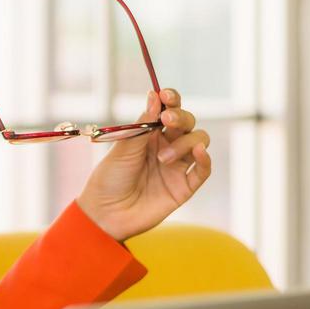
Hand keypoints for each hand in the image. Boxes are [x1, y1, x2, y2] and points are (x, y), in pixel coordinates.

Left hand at [75, 88, 212, 241]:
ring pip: (199, 141)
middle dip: (180, 117)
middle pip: (187, 123)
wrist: (104, 214)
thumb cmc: (109, 179)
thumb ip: (143, 124)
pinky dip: (205, 159)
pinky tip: (199, 152)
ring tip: (162, 158)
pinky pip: (203, 170)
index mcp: (149, 135)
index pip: (168, 111)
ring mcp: (177, 167)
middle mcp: (166, 147)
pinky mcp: (183, 188)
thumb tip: (155, 95)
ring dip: (185, 143)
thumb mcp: (123, 148)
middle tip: (166, 120)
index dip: (171, 100)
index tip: (166, 94)